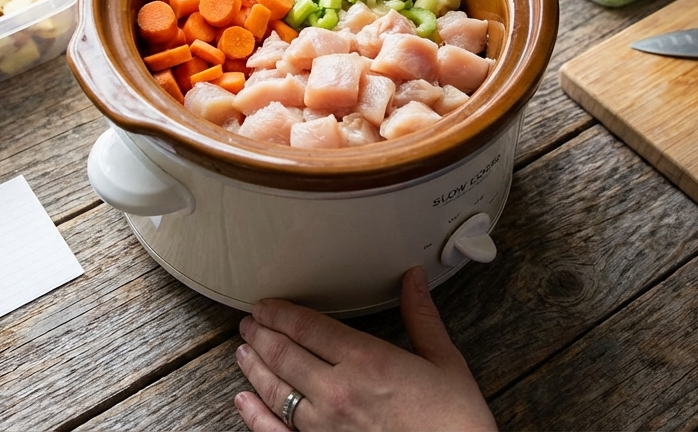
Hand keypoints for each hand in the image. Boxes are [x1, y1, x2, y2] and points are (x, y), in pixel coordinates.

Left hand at [233, 266, 495, 431]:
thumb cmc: (454, 421)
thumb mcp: (444, 361)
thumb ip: (422, 317)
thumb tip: (414, 279)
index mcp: (366, 360)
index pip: (307, 327)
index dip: (280, 312)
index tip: (266, 305)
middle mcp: (338, 391)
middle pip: (284, 354)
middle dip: (261, 334)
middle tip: (249, 323)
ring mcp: (325, 426)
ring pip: (275, 390)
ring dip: (254, 367)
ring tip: (242, 350)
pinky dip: (254, 416)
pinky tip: (243, 401)